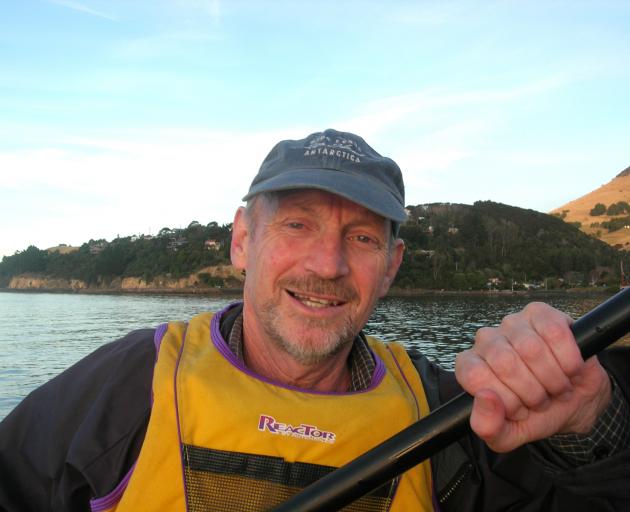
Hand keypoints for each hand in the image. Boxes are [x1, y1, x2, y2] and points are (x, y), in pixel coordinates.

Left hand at [455, 302, 611, 451]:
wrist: (575, 401)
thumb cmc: (536, 414)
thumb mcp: (509, 434)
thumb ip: (488, 427)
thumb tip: (484, 397)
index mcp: (470, 366)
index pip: (474, 376)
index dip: (504, 399)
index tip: (520, 410)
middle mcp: (486, 340)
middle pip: (504, 362)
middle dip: (532, 392)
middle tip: (542, 400)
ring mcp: (512, 323)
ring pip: (531, 348)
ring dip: (553, 379)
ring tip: (556, 387)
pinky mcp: (540, 313)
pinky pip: (555, 333)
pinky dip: (569, 360)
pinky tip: (570, 369)